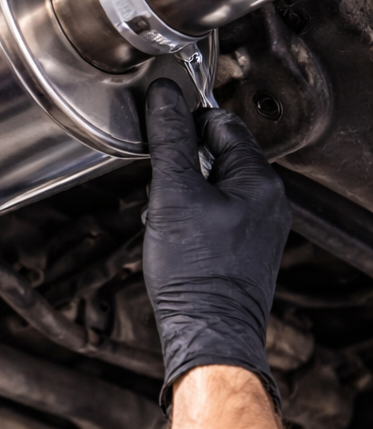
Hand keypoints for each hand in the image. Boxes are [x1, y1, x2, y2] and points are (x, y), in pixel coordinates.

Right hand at [143, 78, 290, 409]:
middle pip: (218, 156)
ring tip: (166, 221)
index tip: (160, 132)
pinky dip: (192, 220)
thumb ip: (170, 140)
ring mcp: (261, 227)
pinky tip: (175, 241)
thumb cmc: (195, 272)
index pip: (222, 124)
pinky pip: (217, 217)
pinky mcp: (248, 251)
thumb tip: (164, 96)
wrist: (208, 332)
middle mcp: (269, 200)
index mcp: (260, 179)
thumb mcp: (173, 195)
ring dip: (184, 195)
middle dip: (182, 166)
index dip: (186, 124)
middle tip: (160, 190)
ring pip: (215, 188)